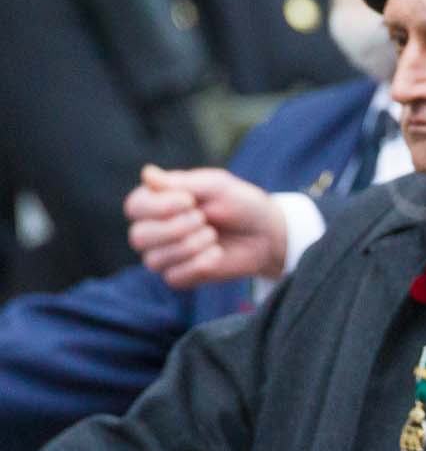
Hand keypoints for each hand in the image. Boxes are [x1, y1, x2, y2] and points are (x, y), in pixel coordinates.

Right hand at [125, 165, 286, 287]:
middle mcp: (152, 229)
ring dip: (190, 246)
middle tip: (204, 219)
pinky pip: (174, 277)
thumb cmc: (238, 203)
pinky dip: (200, 264)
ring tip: (212, 235)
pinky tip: (216, 253)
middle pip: (139, 237)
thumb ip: (181, 182)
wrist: (265, 234)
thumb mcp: (215, 186)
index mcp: (155, 202)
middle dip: (176, 228)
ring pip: (154, 260)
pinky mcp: (179, 276)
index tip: (190, 201)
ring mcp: (163, 255)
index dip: (160, 207)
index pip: (135, 207)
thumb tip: (146, 173)